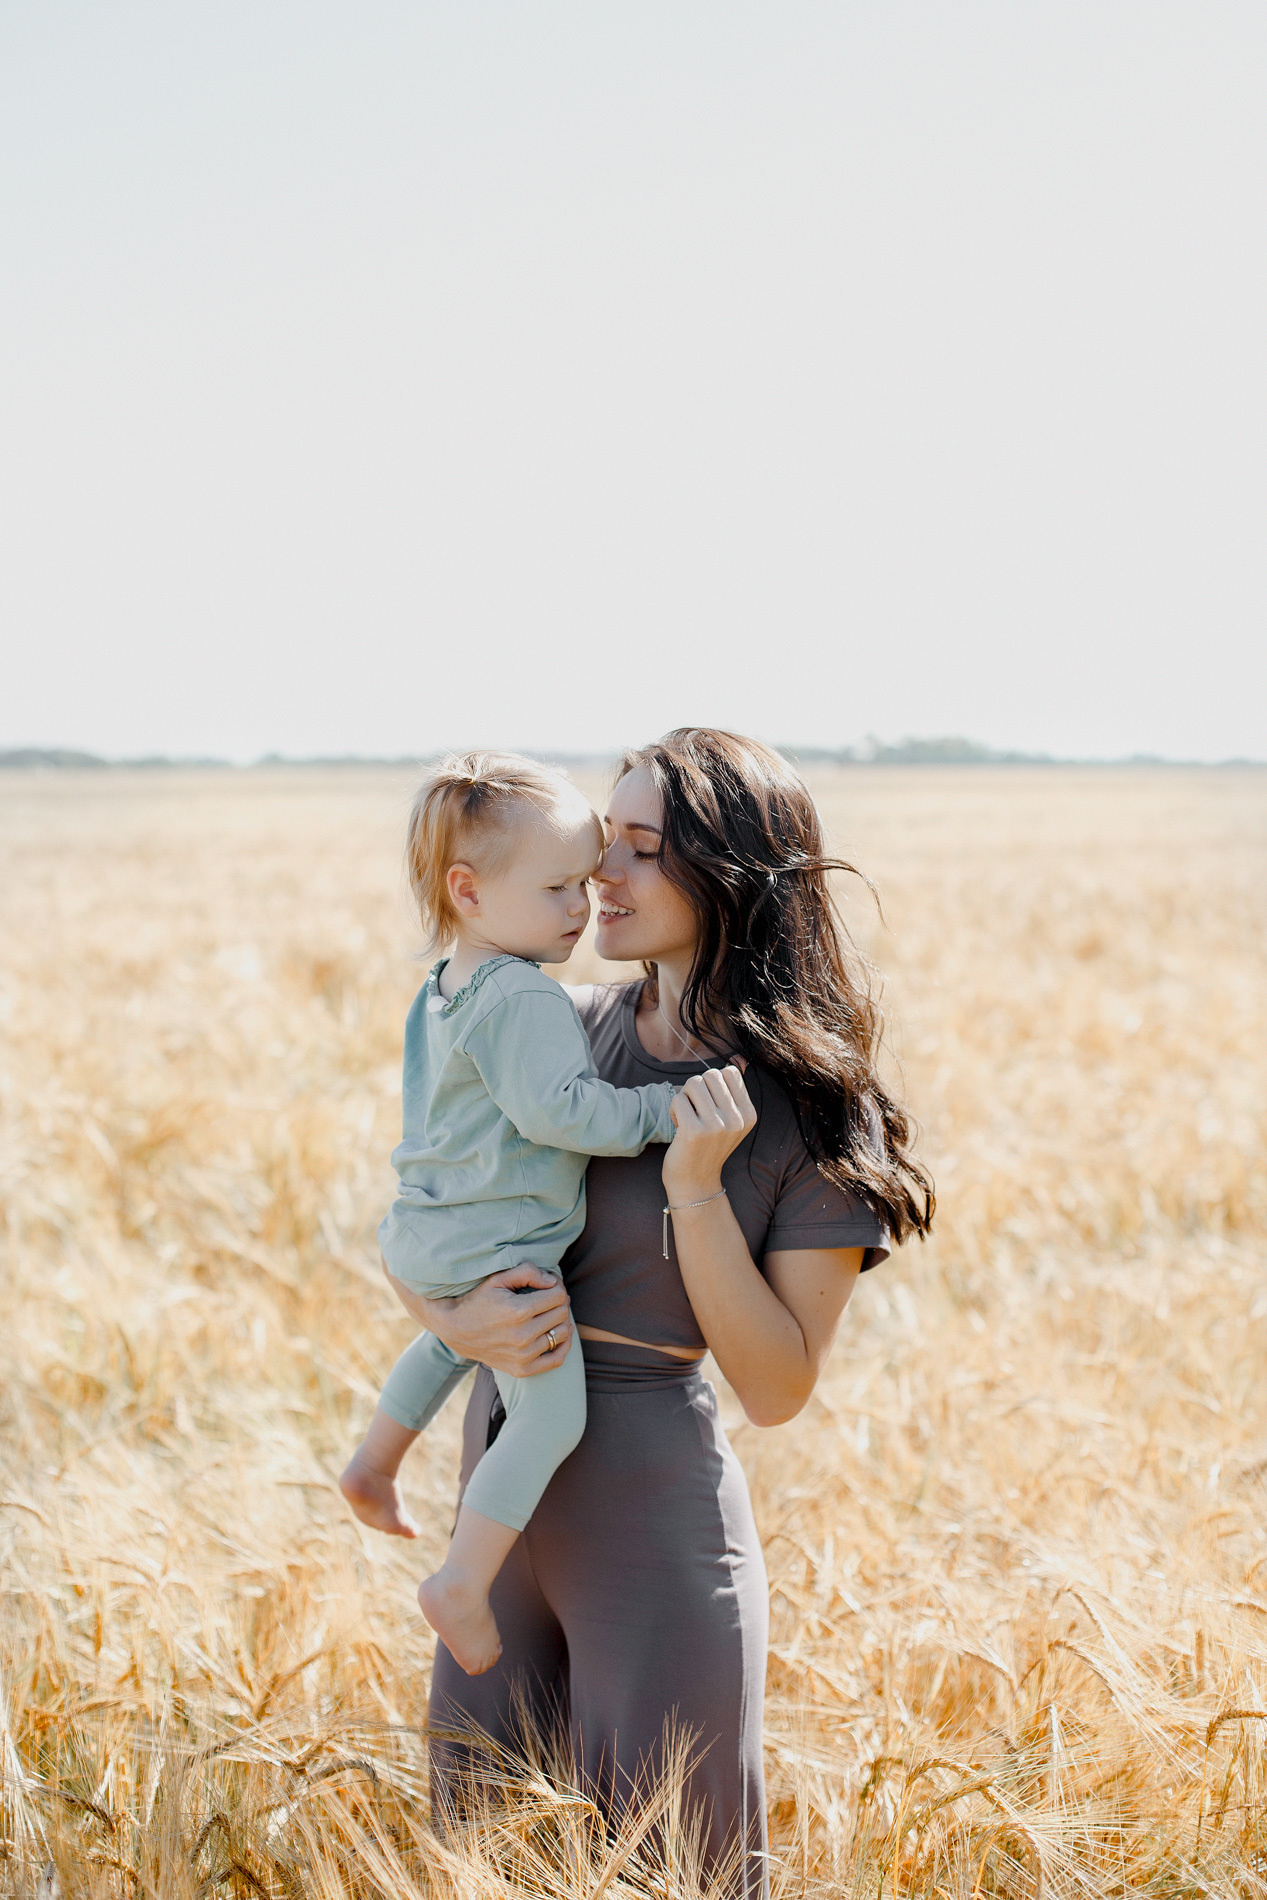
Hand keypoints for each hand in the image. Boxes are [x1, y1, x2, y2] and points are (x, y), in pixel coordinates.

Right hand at [380, 1257, 572, 1376]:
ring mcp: (523, 1355)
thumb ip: (527, 1272)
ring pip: (563, 1334)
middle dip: (559, 1301)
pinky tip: (554, 1334)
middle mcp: (523, 1336)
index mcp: (518, 1311)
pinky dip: (562, 1346)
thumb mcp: (498, 1279)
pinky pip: (557, 1360)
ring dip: (561, 1321)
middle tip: (548, 1297)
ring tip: (549, 1314)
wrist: (455, 1330)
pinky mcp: (522, 1369)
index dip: (556, 1286)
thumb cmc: (478, 1300)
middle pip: (562, 1313)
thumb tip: (554, 1281)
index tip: (548, 1284)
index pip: (558, 1295)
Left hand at [662, 1064, 756, 1203]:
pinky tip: (679, 1127)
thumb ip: (732, 1090)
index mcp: (749, 1114)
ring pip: (693, 1083)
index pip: (730, 1072)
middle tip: (695, 1111)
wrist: (694, 1182)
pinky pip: (678, 1098)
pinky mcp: (695, 1131)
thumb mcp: (729, 1119)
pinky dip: (674, 1110)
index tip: (710, 1106)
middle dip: (697, 1089)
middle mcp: (737, 1119)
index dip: (713, 1084)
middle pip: (710, 1074)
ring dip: (684, 1098)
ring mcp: (717, 1126)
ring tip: (688, 1118)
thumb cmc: (707, 1145)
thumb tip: (738, 1058)